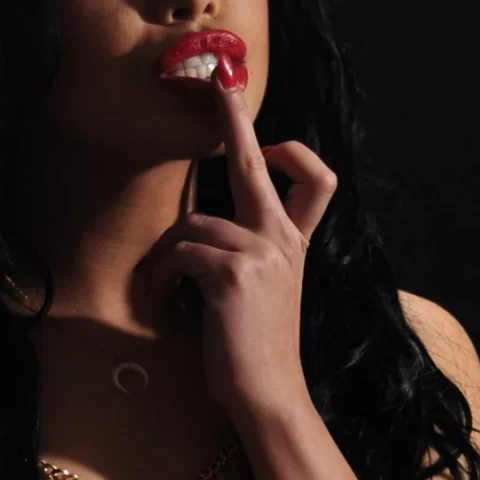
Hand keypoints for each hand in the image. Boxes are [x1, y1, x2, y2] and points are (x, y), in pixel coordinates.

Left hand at [138, 77, 337, 424]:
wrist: (269, 395)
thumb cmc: (257, 353)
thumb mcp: (268, 295)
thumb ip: (255, 259)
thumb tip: (209, 237)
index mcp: (295, 245)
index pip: (316, 182)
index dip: (294, 154)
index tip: (270, 139)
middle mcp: (283, 240)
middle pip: (257, 165)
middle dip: (234, 119)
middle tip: (217, 85)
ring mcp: (261, 253)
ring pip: (193, 225)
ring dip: (168, 255)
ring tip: (165, 289)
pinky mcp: (233, 273)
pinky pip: (181, 253)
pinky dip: (164, 275)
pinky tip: (165, 301)